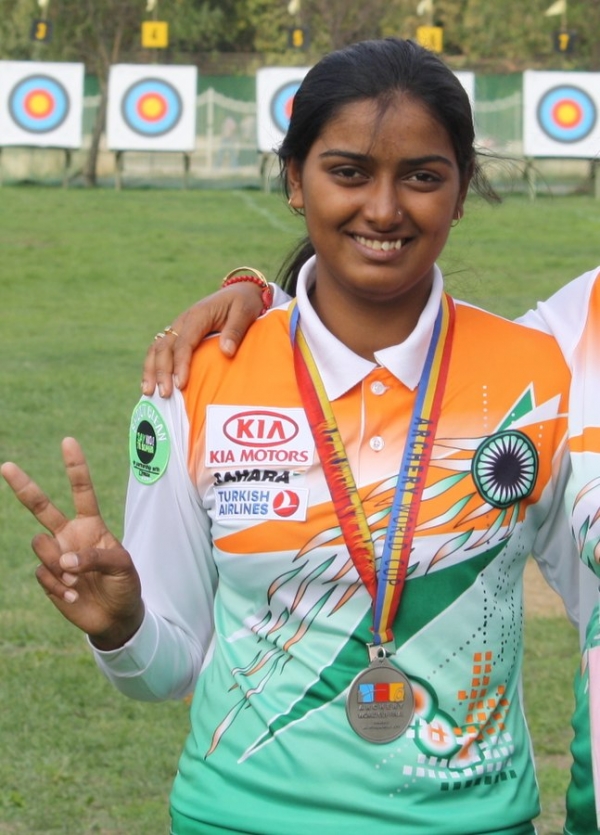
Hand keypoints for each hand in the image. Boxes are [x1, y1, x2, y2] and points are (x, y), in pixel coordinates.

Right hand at [1, 437, 143, 649]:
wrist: (115, 617)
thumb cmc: (124, 585)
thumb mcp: (122, 566)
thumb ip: (95, 557)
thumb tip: (64, 561)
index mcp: (91, 524)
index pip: (81, 491)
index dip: (75, 467)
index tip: (68, 441)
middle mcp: (69, 535)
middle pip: (41, 507)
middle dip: (23, 487)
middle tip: (6, 466)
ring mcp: (55, 555)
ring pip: (40, 545)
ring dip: (60, 564)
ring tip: (79, 581)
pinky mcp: (47, 577)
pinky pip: (43, 574)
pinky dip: (60, 587)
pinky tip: (74, 596)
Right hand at [141, 281, 263, 397]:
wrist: (239, 291)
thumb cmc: (244, 303)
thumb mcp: (245, 312)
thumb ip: (235, 331)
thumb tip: (227, 352)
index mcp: (198, 315)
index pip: (184, 342)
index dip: (181, 364)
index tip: (181, 384)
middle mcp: (183, 321)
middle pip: (164, 347)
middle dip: (162, 372)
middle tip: (165, 394)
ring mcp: (178, 327)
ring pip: (156, 348)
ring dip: (151, 370)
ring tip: (148, 392)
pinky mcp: (178, 334)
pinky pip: (160, 349)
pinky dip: (153, 366)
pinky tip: (151, 383)